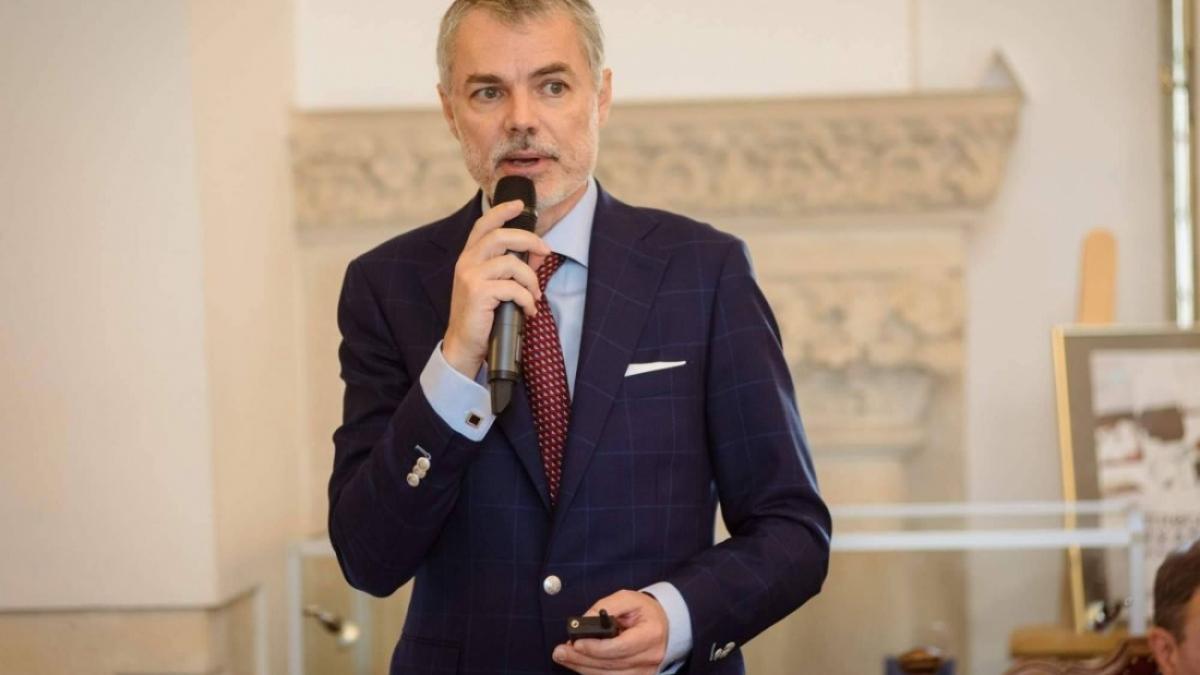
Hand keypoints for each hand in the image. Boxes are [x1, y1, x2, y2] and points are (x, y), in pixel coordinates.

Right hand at [442, 199, 551, 377]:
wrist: (464, 344)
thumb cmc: (482, 315)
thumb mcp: (496, 286)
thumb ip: (514, 267)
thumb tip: (539, 252)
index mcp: (469, 257)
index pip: (483, 225)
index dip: (501, 211)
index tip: (519, 204)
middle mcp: (466, 262)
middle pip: (500, 236)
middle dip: (529, 240)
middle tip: (546, 250)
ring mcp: (470, 276)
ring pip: (511, 263)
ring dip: (531, 280)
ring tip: (534, 296)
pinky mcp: (478, 293)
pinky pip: (513, 288)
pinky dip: (526, 299)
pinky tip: (528, 310)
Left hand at [553, 590, 668, 674]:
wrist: (663, 624)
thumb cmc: (644, 610)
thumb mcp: (627, 598)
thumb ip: (605, 606)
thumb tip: (583, 621)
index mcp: (651, 635)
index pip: (620, 647)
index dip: (595, 648)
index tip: (575, 642)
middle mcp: (650, 657)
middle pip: (611, 664)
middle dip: (581, 658)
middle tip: (560, 651)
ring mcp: (645, 671)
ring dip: (583, 667)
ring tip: (565, 657)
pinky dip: (592, 672)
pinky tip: (579, 664)